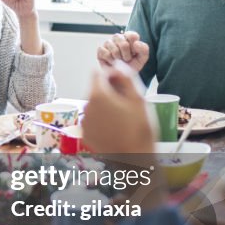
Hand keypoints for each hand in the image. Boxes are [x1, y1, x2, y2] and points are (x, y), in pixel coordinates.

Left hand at [83, 69, 166, 208]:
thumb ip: (126, 77)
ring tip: (123, 117)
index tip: (123, 83)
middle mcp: (86, 107)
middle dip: (109, 91)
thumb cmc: (140, 129)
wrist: (135, 160)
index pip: (97, 73)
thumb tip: (117, 64)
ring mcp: (84, 122)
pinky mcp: (85, 134)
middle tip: (127, 103)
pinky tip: (116, 128)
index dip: (110, 75)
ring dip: (106, 106)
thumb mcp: (138, 99)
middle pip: (95, 90)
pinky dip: (101, 120)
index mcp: (98, 95)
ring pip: (94, 105)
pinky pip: (92, 120)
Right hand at [96, 31, 149, 71]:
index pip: (132, 36)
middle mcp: (118, 37)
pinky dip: (111, 61)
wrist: (122, 75)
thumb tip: (136, 43)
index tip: (134, 53)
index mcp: (128, 36)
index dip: (134, 47)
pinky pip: (106, 54)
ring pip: (114, 49)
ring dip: (119, 59)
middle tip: (126, 59)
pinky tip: (112, 62)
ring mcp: (108, 43)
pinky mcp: (101, 49)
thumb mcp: (142, 58)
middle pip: (124, 44)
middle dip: (127, 55)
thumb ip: (144, 49)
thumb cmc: (132, 64)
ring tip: (119, 61)